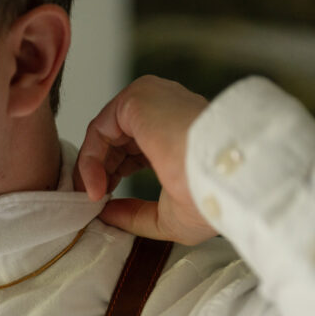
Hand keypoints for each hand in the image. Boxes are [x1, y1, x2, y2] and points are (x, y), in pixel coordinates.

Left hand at [73, 75, 214, 245]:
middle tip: (92, 203)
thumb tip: (104, 213)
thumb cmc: (210, 200)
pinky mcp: (137, 98)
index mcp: (181, 133)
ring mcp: (153, 100)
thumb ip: (134, 214)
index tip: (104, 203)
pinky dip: (90, 159)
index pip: (136, 149)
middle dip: (100, 173)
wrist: (224, 180)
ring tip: (91, 199)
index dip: (114, 177)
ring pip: (106, 134)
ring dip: (91, 169)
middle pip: (117, 140)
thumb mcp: (168, 217)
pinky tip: (94, 187)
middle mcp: (167, 111)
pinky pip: (100, 129)